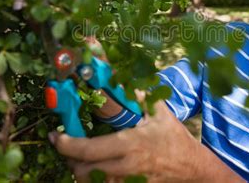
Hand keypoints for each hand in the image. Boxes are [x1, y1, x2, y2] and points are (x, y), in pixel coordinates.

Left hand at [48, 101, 242, 182]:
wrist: (192, 167)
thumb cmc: (174, 138)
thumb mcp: (159, 112)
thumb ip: (139, 94)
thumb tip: (120, 77)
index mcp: (130, 145)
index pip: (89, 150)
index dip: (67, 145)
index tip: (56, 136)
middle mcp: (126, 167)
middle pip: (82, 171)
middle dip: (69, 159)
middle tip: (66, 144)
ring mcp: (127, 182)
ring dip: (80, 169)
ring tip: (79, 155)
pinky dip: (95, 178)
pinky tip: (96, 166)